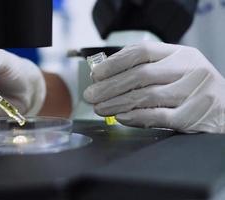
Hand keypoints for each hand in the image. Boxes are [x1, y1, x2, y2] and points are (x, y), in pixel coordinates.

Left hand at [84, 41, 224, 132]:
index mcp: (180, 53)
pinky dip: (136, 117)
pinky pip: (159, 116)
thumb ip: (145, 69)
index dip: (115, 62)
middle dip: (110, 86)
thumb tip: (105, 77)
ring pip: (148, 96)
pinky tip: (121, 117)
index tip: (96, 74)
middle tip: (91, 95)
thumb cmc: (192, 88)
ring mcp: (194, 92)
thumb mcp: (174, 70)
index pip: (142, 51)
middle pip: (141, 75)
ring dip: (118, 103)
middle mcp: (189, 69)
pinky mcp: (194, 115)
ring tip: (100, 107)